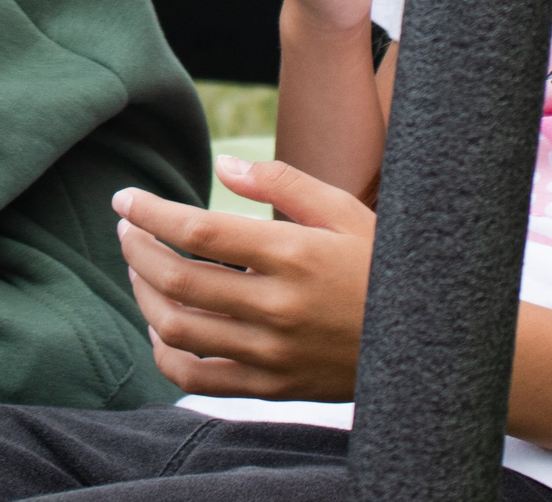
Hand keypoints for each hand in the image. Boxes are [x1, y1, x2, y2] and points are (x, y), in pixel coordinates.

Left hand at [113, 157, 374, 400]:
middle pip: (178, 279)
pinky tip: (160, 327)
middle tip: (126, 230)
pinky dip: (164, 353)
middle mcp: (278, 307)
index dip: (150, 213)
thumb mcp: (343, 211)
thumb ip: (281, 183)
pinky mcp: (272, 386)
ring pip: (177, 329)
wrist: (426, 342)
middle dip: (136, 249)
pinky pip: (197, 379)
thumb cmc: (380, 264)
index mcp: (294, 254)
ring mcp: (272, 352)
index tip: (125, 200)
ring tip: (138, 270)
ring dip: (143, 295)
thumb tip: (223, 165)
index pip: (198, 231)